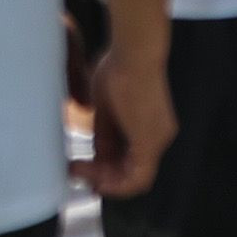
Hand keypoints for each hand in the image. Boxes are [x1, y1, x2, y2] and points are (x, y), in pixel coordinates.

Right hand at [84, 40, 174, 197]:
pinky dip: (117, 184)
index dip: (107, 168)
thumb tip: (96, 154)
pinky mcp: (151, 142)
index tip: (84, 165)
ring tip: (80, 173)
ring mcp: (158, 140)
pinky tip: (95, 179)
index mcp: (150, 125)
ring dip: (107, 181)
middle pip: (133, 171)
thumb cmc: (118, 67)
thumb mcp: (105, 108)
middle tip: (77, 172)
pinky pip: (138, 178)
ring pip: (136, 177)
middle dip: (103, 176)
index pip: (130, 158)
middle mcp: (160, 136)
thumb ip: (104, 133)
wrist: (134, 52)